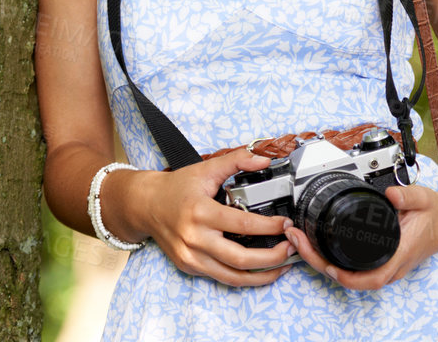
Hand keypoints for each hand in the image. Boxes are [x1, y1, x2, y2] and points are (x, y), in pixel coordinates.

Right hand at [138, 147, 296, 286]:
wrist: (146, 205)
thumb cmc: (177, 187)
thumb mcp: (206, 168)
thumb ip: (236, 160)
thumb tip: (264, 159)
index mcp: (201, 212)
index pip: (242, 225)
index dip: (269, 227)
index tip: (286, 224)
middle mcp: (195, 239)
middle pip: (241, 259)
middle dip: (272, 258)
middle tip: (292, 247)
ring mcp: (191, 257)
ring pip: (233, 276)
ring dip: (262, 275)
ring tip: (283, 264)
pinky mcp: (190, 267)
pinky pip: (222, 278)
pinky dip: (244, 278)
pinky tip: (260, 271)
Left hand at [283, 183, 437, 290]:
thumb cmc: (435, 214)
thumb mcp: (424, 199)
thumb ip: (408, 195)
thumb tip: (390, 194)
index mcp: (399, 254)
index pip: (371, 278)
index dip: (346, 276)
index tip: (326, 264)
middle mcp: (391, 265)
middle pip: (352, 279)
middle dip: (321, 264)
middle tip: (299, 241)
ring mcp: (386, 265)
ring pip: (350, 275)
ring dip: (323, 262)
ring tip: (301, 241)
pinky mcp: (381, 260)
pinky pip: (354, 268)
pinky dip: (334, 260)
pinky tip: (320, 247)